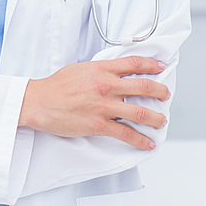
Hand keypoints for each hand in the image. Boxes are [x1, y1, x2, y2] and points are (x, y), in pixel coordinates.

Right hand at [18, 56, 169, 150]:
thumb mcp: (80, 68)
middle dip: (160, 91)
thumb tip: (114, 72)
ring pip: (140, 112)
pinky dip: (141, 139)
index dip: (151, 65)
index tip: (160, 67)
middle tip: (166, 94)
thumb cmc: (56, 86)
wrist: (39, 102)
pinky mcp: (99, 125)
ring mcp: (104, 106)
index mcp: (101, 69)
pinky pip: (126, 133)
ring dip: (156, 118)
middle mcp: (106, 86)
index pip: (133, 63)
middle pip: (144, 86)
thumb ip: (99, 70)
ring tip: (162, 121)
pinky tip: (149, 142)